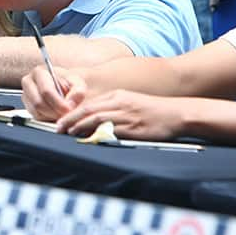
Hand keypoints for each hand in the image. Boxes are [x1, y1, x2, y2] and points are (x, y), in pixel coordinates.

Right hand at [21, 66, 85, 121]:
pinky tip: (56, 114)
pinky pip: (36, 117)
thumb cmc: (68, 82)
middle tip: (67, 114)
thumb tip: (71, 102)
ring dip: (51, 116)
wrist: (63, 85)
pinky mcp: (27, 106)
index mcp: (39, 72)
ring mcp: (26, 95)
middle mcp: (28, 82)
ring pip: (36, 112)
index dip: (58, 103)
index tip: (68, 109)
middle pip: (38, 103)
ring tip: (63, 113)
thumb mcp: (77, 83)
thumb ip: (78, 91)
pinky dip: (48, 118)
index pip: (46, 91)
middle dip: (54, 112)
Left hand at [56, 89, 185, 140]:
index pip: (88, 103)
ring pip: (96, 118)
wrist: (177, 113)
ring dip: (79, 126)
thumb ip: (113, 109)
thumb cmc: (154, 111)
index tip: (61, 121)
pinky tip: (88, 138)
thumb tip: (94, 121)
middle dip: (70, 119)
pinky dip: (96, 133)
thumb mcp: (131, 102)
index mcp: (118, 96)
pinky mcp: (133, 128)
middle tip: (58, 128)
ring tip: (68, 133)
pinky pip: (110, 130)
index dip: (72, 113)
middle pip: (88, 110)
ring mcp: (126, 115)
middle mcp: (119, 103)